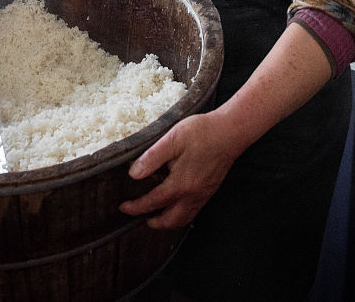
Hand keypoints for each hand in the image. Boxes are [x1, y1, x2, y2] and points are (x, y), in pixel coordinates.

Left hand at [117, 111, 243, 229]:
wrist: (230, 132)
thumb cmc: (201, 132)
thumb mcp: (172, 139)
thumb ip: (152, 158)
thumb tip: (134, 174)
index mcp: (181, 184)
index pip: (153, 202)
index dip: (136, 207)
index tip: (123, 208)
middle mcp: (193, 195)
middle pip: (171, 220)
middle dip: (154, 222)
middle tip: (139, 216)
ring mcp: (203, 194)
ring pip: (184, 219)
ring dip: (168, 221)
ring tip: (156, 214)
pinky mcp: (210, 190)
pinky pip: (193, 211)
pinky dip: (181, 214)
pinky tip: (176, 204)